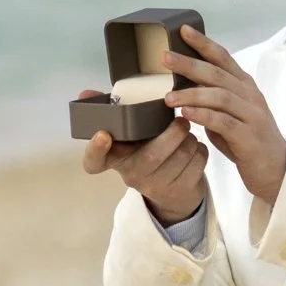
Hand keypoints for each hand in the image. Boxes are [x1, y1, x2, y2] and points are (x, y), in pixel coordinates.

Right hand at [77, 92, 209, 221]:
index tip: (103, 134)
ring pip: (179, 158)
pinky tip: (195, 147)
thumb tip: (85, 93)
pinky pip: (196, 164)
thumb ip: (113, 113)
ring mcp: (156, 187)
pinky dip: (200, 151)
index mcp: (116, 159)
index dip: (95, 149)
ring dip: (189, 140)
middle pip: (152, 156)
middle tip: (181, 120)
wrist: (172, 191)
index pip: (94, 161)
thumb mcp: (130, 135)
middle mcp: (132, 176)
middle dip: (172, 134)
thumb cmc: (147, 151)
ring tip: (188, 132)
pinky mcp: (180, 191)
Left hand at [162, 27, 285, 208]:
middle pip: (217, 73)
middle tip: (164, 58)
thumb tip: (182, 87)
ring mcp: (252, 115)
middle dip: (189, 64)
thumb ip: (212, 99)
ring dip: (192, 93)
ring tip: (168, 97)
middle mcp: (250, 95)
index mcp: (244, 86)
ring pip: (219, 96)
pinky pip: (223, 121)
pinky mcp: (249, 137)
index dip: (203, 43)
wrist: (276, 170)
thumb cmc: (247, 140)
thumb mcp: (230, 114)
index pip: (223, 58)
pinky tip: (186, 114)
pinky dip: (203, 115)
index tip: (182, 30)